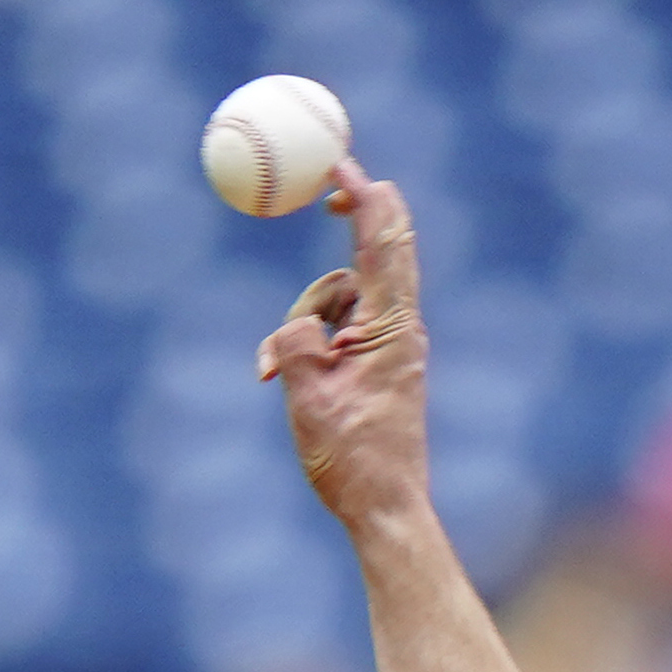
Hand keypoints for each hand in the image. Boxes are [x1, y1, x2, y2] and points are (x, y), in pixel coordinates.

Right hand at [256, 168, 427, 539]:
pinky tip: (278, 380)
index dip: (365, 196)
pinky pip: (339, 330)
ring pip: (340, 298)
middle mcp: (399, 329)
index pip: (385, 245)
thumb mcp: (307, 398)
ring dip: (300, 319)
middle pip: (371, 257)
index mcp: (390, 330)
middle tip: (327, 191)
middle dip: (349, 224)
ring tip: (272, 375)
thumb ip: (296, 346)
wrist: (384, 508)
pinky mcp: (381, 362)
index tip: (342, 163)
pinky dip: (308, 342)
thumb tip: (297, 323)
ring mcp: (391, 345)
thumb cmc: (350, 460)